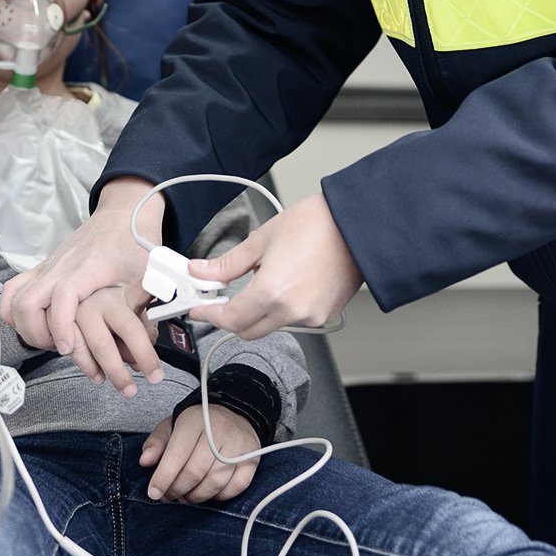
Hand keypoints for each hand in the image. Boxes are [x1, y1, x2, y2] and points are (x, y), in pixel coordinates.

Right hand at [0, 176, 164, 388]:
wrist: (124, 213)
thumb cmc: (135, 242)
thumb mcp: (147, 271)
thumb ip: (145, 302)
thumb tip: (148, 336)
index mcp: (88, 267)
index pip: (63, 294)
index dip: (61, 324)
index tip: (66, 347)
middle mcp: (61, 266)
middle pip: (27, 300)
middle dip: (36, 333)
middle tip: (61, 347)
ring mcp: (48, 266)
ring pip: (15, 298)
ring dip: (25, 325)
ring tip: (49, 339)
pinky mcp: (42, 268)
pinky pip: (14, 290)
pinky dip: (15, 311)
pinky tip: (35, 324)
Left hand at [139, 407, 259, 502]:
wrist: (234, 413)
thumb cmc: (198, 425)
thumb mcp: (173, 426)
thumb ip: (157, 442)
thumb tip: (145, 461)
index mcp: (195, 420)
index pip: (177, 453)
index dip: (163, 477)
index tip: (154, 492)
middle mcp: (219, 430)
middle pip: (195, 472)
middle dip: (177, 490)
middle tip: (169, 495)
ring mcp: (238, 444)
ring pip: (215, 482)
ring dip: (196, 496)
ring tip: (186, 496)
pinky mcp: (252, 458)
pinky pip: (235, 487)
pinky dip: (219, 496)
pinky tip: (208, 492)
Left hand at [187, 193, 361, 338]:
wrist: (356, 224)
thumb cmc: (316, 225)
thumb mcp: (262, 239)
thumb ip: (228, 263)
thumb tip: (203, 271)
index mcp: (271, 293)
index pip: (230, 320)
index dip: (210, 315)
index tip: (200, 308)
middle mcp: (291, 312)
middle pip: (248, 330)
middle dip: (232, 316)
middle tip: (223, 295)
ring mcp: (310, 317)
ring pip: (271, 325)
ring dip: (259, 311)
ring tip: (264, 277)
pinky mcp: (325, 315)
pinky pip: (294, 319)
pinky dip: (282, 307)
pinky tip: (287, 282)